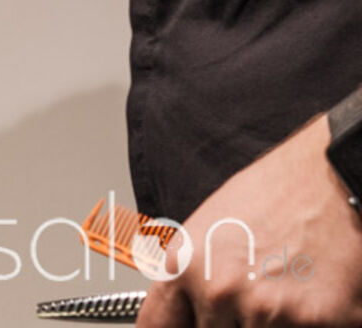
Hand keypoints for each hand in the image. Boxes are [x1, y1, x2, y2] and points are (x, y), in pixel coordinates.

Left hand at [139, 116, 361, 326]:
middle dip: (234, 321)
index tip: (187, 326)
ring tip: (289, 286)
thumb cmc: (276, 195)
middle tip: (257, 291)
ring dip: (277, 323)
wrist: (331, 177)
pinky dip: (314, 323)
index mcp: (185, 267)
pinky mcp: (316, 322)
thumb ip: (193, 277)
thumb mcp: (209, 229)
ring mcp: (267, 311)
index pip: (160, 325)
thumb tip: (189, 312)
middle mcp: (218, 292)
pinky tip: (317, 292)